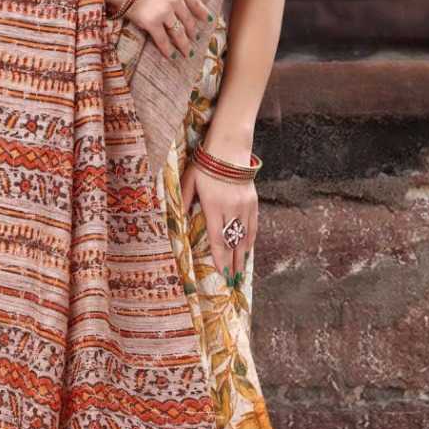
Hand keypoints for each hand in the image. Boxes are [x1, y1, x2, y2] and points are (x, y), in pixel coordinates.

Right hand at [124, 0, 211, 60]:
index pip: (195, 1)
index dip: (202, 12)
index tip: (207, 20)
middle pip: (188, 19)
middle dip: (193, 31)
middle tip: (195, 38)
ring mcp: (165, 11)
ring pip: (178, 32)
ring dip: (184, 44)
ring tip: (188, 52)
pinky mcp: (153, 23)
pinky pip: (163, 39)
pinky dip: (168, 49)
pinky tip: (172, 56)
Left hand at [180, 148, 257, 283]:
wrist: (230, 147)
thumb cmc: (205, 164)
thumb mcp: (188, 181)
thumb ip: (183, 201)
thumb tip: (175, 219)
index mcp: (214, 205)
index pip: (218, 238)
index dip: (220, 258)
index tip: (221, 274)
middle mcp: (232, 208)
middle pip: (234, 242)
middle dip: (233, 264)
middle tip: (233, 282)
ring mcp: (245, 205)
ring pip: (245, 236)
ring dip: (242, 256)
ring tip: (240, 271)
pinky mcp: (253, 201)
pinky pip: (253, 226)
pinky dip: (251, 240)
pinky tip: (248, 250)